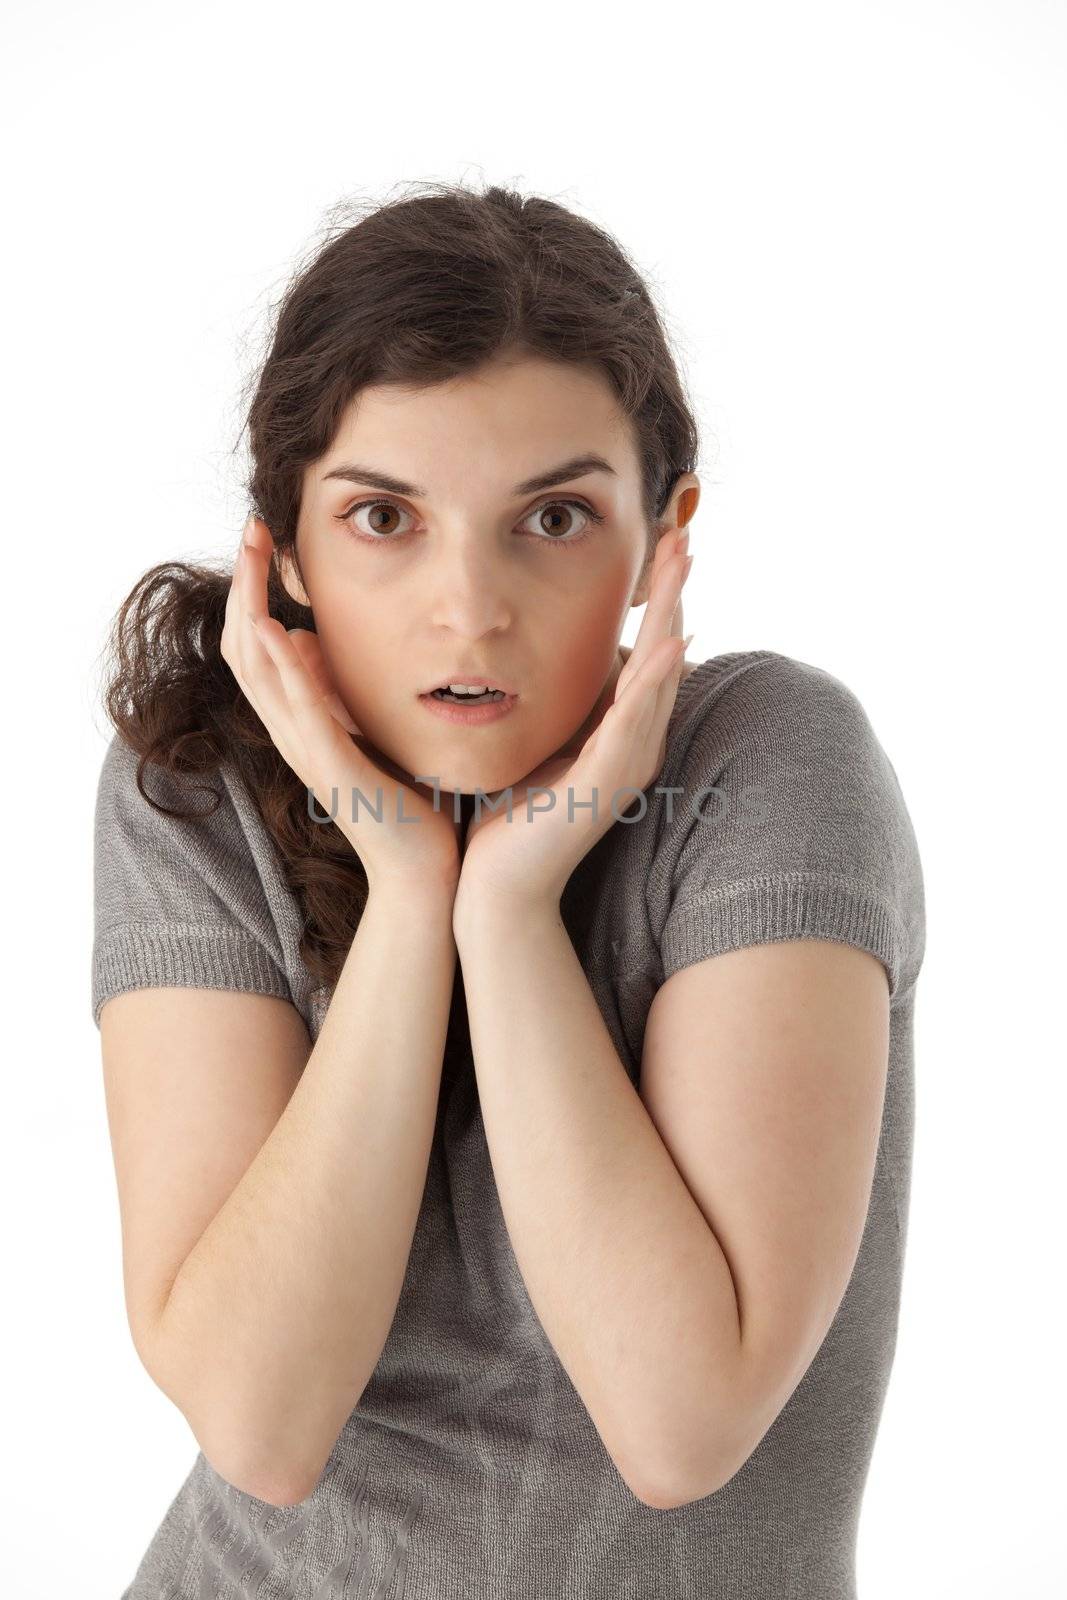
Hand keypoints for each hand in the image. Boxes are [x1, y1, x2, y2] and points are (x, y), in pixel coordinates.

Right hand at [221, 515, 461, 893]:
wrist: (423, 871)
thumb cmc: (405, 804)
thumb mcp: (365, 729)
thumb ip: (336, 691)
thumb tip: (312, 642)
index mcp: (299, 722)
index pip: (257, 645)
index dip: (251, 590)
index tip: (263, 538)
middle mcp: (291, 733)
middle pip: (244, 647)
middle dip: (243, 583)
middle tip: (251, 526)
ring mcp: (307, 752)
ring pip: (258, 672)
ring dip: (251, 609)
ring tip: (253, 557)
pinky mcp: (332, 769)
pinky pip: (299, 712)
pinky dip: (285, 669)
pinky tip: (280, 629)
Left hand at [454, 528, 693, 917]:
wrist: (497, 886)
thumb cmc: (511, 817)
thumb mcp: (541, 739)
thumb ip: (561, 703)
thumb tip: (557, 655)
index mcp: (621, 733)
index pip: (647, 652)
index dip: (658, 599)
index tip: (663, 545)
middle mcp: (636, 745)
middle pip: (665, 654)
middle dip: (674, 593)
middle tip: (685, 533)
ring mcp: (627, 764)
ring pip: (658, 678)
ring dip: (671, 618)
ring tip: (683, 566)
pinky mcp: (606, 783)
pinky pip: (634, 723)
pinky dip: (651, 682)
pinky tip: (667, 646)